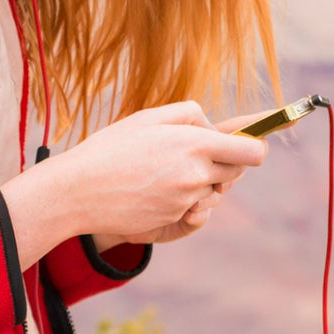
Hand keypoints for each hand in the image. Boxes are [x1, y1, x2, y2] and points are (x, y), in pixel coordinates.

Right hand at [90, 108, 274, 247]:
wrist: (78, 191)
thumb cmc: (111, 148)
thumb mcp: (149, 117)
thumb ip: (189, 115)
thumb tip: (213, 126)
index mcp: (195, 144)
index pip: (251, 152)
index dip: (255, 147)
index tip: (252, 144)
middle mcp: (196, 175)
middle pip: (236, 174)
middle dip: (227, 164)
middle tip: (202, 154)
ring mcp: (185, 200)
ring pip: (213, 192)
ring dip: (201, 183)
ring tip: (167, 171)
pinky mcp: (173, 219)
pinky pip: (191, 208)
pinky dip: (181, 199)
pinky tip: (154, 189)